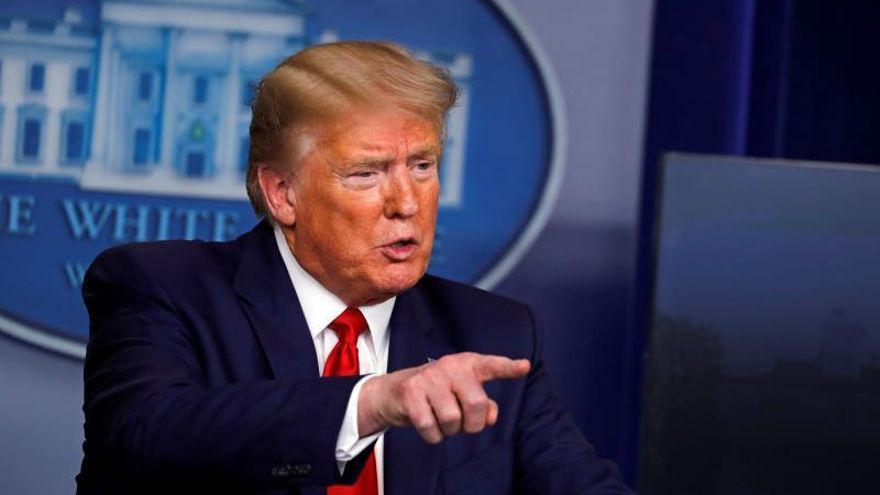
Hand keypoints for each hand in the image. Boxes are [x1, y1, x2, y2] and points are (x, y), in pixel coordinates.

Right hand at [358, 352, 529, 443]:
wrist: (392, 393)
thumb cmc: (436, 394)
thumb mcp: (461, 394)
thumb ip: (483, 404)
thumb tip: (491, 416)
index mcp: (466, 364)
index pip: (492, 365)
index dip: (509, 367)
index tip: (525, 366)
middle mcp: (449, 366)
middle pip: (476, 404)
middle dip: (472, 424)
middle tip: (462, 422)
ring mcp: (429, 378)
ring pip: (453, 420)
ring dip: (450, 431)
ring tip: (441, 420)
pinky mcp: (411, 393)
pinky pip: (432, 429)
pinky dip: (433, 436)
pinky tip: (428, 425)